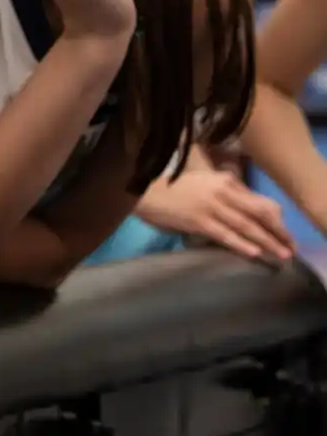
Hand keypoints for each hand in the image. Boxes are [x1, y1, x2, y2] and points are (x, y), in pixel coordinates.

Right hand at [137, 166, 293, 262]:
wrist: (145, 192)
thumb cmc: (174, 189)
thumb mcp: (204, 183)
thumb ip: (226, 192)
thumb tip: (249, 209)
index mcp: (225, 180)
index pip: (259, 201)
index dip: (276, 219)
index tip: (284, 233)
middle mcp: (222, 192)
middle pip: (258, 214)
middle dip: (277, 232)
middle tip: (290, 248)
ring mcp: (210, 207)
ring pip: (245, 226)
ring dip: (266, 241)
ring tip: (280, 254)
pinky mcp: (198, 221)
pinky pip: (225, 234)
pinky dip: (241, 244)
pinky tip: (254, 253)